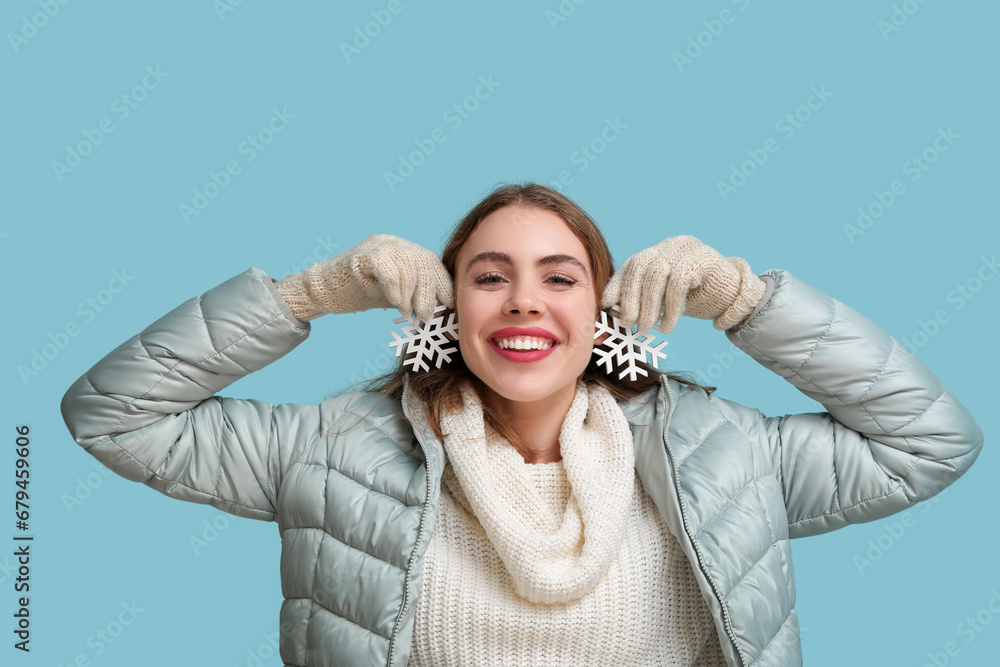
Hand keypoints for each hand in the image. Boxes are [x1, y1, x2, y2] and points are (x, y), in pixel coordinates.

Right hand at [276, 234, 453, 322]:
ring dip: (410, 293)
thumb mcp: (397, 295)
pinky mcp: (360, 256)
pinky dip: (394, 288)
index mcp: (403, 249)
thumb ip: (416, 296)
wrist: (324, 292)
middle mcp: (392, 243)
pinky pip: (386, 267)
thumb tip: (443, 311)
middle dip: (428, 291)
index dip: (442, 283)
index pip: (431, 261)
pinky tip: (393, 303)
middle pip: (422, 260)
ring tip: (406, 312)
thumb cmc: (362, 294)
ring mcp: (375, 246)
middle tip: (425, 315)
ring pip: (407, 263)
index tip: (448, 304)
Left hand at [601, 235, 765, 333]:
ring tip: (647, 328)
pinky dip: (670, 307)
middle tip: (627, 323)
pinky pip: (678, 281)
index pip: (631, 264)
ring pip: (657, 273)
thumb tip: (615, 314)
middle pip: (640, 266)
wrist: (734, 297)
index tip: (606, 305)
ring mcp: (687, 247)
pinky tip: (668, 325)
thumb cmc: (694, 299)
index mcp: (657, 251)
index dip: (617, 284)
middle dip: (630, 297)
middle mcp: (670, 245)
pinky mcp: (704, 257)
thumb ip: (643, 301)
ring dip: (649, 305)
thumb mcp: (664, 300)